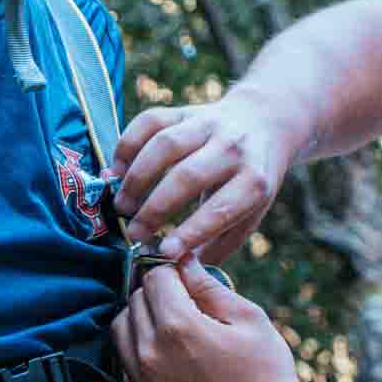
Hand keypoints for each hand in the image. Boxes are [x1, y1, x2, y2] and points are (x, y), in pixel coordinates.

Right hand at [108, 93, 295, 262]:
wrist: (264, 121)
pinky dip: (127, 145)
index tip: (164, 251)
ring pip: (165, 145)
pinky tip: (116, 171)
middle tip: (132, 232)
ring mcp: (207, 124)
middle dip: (154, 208)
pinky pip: (150, 122)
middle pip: (187, 176)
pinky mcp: (185, 110)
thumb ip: (216, 244)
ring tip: (120, 204)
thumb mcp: (250, 214)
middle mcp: (233, 148)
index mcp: (254, 181)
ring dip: (136, 177)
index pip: (221, 208)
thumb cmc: (250, 181)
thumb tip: (177, 272)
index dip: (191, 231)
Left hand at [112, 259, 310, 381]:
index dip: (171, 268)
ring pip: (122, 327)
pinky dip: (138, 343)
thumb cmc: (266, 373)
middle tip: (185, 295)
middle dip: (156, 289)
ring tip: (173, 319)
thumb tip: (184, 261)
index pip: (155, 277)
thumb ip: (209, 287)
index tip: (186, 271)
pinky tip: (167, 346)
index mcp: (178, 326)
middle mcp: (151, 352)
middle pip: (135, 299)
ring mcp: (144, 380)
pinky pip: (125, 358)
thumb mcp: (248, 318)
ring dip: (141, 315)